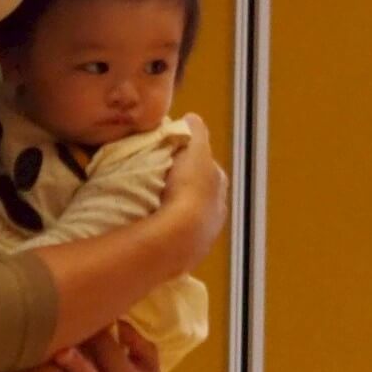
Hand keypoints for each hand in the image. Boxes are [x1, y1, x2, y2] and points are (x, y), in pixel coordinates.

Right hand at [159, 113, 228, 269]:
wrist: (178, 236)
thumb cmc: (190, 189)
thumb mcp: (195, 151)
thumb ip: (197, 133)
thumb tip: (193, 118)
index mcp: (220, 185)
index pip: (209, 168)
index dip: (194, 158)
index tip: (175, 154)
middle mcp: (217, 212)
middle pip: (199, 193)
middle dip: (185, 185)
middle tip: (160, 177)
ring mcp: (202, 236)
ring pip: (188, 216)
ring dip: (174, 209)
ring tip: (152, 201)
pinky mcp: (185, 254)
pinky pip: (174, 235)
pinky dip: (165, 227)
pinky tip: (151, 223)